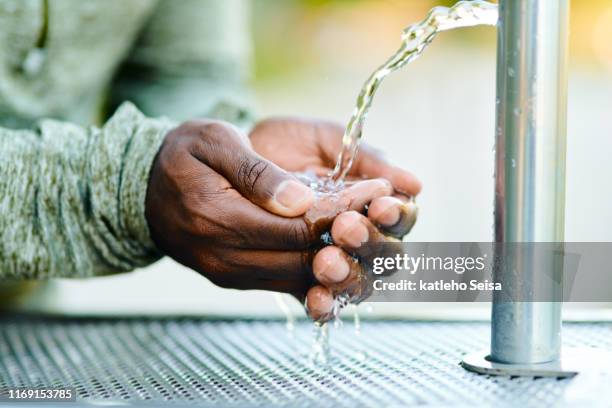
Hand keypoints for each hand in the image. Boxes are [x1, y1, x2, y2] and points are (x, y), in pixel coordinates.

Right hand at [145, 119, 411, 297]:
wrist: (144, 189)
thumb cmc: (182, 154)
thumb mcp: (213, 141)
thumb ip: (256, 172)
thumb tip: (301, 202)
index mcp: (216, 217)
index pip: (298, 225)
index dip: (343, 211)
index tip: (377, 189)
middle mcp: (223, 257)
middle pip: (304, 259)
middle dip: (351, 238)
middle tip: (386, 211)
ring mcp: (229, 274)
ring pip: (299, 278)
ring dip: (340, 258)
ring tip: (371, 229)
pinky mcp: (235, 280)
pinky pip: (284, 285)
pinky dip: (317, 272)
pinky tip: (341, 251)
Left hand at [250, 118, 420, 320]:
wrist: (228, 158)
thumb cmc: (282, 143)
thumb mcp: (324, 140)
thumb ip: (365, 158)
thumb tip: (414, 184)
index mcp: (372, 200)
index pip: (400, 217)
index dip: (397, 216)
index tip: (381, 206)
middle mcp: (358, 234)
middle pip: (386, 255)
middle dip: (370, 244)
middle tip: (346, 228)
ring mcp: (331, 257)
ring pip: (358, 281)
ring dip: (348, 275)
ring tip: (326, 261)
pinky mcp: (301, 277)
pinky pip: (320, 298)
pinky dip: (323, 303)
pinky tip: (316, 298)